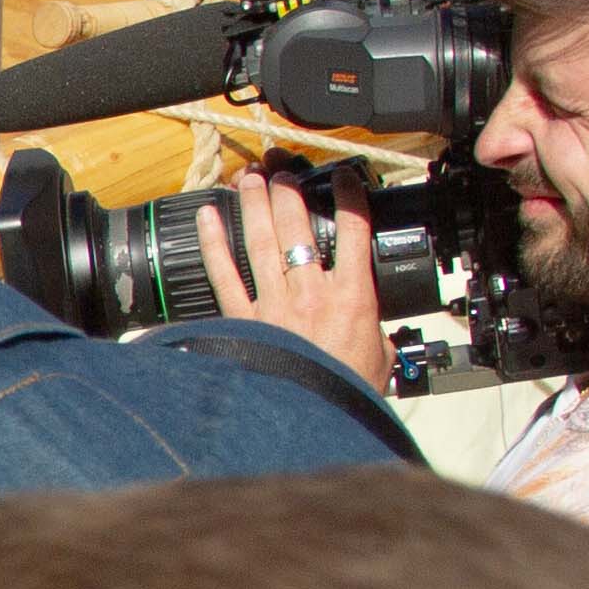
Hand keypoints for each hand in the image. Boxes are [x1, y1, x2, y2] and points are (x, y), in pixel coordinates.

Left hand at [188, 157, 396, 389]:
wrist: (311, 420)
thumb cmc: (347, 392)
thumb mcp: (380, 355)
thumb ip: (375, 328)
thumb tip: (377, 323)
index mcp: (352, 295)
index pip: (354, 230)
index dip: (349, 196)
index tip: (343, 177)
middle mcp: (310, 291)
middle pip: (297, 226)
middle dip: (289, 190)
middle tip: (282, 168)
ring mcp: (274, 303)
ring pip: (260, 241)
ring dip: (254, 204)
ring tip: (249, 177)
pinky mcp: (243, 319)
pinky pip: (224, 273)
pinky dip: (213, 243)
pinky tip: (207, 217)